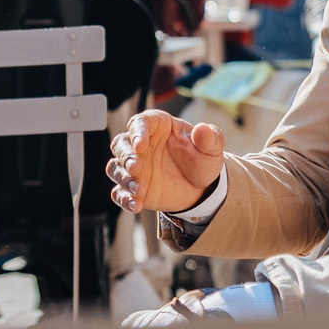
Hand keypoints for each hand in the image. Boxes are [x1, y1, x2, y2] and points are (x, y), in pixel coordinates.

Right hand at [108, 109, 225, 212]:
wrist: (201, 188)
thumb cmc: (202, 161)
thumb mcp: (212, 148)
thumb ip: (210, 138)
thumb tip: (202, 129)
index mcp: (158, 127)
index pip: (140, 122)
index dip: (137, 132)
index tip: (140, 145)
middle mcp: (141, 145)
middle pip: (121, 144)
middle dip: (126, 156)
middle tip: (136, 168)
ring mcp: (135, 167)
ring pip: (116, 167)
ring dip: (124, 178)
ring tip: (138, 190)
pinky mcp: (133, 187)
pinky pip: (119, 192)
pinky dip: (124, 199)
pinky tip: (135, 205)